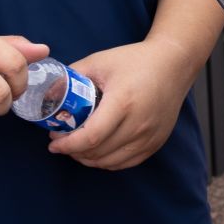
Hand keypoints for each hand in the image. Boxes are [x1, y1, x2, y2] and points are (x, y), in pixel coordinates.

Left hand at [47, 38, 194, 170]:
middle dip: (73, 151)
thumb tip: (49, 90)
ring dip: (88, 159)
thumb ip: (73, 76)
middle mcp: (139, 123)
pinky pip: (126, 163)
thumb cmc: (136, 60)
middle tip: (61, 143)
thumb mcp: (100, 61)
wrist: (174, 64)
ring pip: (111, 161)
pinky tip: (97, 153)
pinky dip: (107, 162)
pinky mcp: (156, 142)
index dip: (68, 144)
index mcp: (123, 101)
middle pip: (98, 152)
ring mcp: (150, 135)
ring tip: (76, 149)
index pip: (91, 136)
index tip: (53, 142)